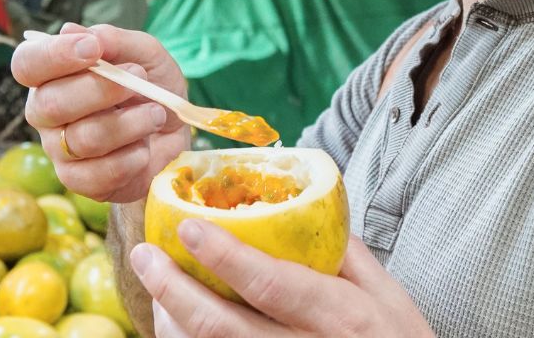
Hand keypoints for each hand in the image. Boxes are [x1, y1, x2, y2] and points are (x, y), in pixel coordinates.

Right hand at [12, 23, 189, 202]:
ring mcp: (58, 150)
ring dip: (130, 124)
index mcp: (53, 75)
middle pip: (51, 103)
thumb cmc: (153, 88)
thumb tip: (73, 30)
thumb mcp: (146, 55)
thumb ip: (115, 41)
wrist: (176, 133)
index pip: (27, 63)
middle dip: (101, 90)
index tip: (92, 48)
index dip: (53, 55)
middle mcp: (46, 112)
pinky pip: (98, 174)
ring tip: (156, 114)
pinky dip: (131, 158)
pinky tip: (145, 148)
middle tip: (137, 79)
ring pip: (82, 139)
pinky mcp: (79, 180)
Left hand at [130, 222, 434, 337]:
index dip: (227, 255)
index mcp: (342, 315)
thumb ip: (347, 254)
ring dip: (172, 321)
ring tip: (154, 284)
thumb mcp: (390, 295)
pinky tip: (174, 323)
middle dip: (174, 290)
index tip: (190, 226)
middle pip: (224, 327)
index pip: (274, 283)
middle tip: (144, 255)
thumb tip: (307, 208)